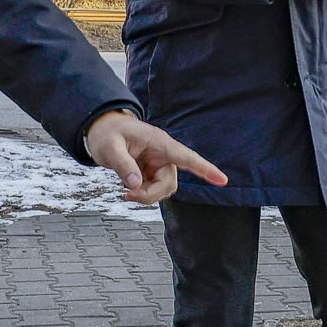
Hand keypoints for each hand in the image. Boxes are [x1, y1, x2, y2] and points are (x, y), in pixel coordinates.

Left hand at [85, 111, 228, 204]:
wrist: (103, 130)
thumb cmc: (108, 133)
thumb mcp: (109, 148)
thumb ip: (123, 166)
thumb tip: (136, 185)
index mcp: (159, 143)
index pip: (187, 157)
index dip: (205, 169)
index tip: (223, 180)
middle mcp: (163, 154)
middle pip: (169, 183)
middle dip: (151, 194)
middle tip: (128, 195)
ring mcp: (159, 164)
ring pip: (164, 189)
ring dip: (146, 196)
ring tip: (126, 191)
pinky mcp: (152, 172)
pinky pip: (154, 190)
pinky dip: (142, 194)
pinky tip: (129, 189)